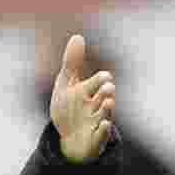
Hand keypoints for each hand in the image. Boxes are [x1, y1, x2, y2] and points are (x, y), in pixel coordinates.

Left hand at [49, 34, 115, 163]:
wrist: (67, 137)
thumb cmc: (69, 107)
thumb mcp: (66, 84)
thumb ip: (72, 63)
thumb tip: (77, 36)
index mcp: (91, 90)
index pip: (100, 81)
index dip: (101, 79)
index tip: (103, 77)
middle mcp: (97, 105)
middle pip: (106, 95)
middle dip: (106, 91)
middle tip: (107, 88)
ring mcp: (96, 122)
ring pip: (106, 114)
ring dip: (107, 108)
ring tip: (108, 102)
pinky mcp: (94, 138)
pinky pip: (101, 135)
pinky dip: (102, 130)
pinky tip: (103, 124)